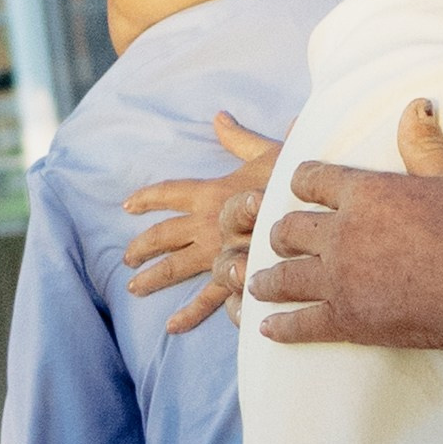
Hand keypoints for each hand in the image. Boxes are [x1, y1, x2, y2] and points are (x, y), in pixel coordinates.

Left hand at [123, 113, 280, 332]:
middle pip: (163, 235)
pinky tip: (172, 326)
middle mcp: (207, 224)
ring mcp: (217, 253)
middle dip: (143, 245)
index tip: (128, 205)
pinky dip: (188, 313)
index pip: (170, 193)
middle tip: (128, 257)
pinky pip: (206, 298)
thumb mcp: (268, 153)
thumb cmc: (294, 182)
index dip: (148, 198)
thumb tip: (220, 117)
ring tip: (134, 286)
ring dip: (152, 277)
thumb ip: (240, 139)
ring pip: (175, 268)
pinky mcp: (233, 276)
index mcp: (212, 192)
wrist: (315, 215)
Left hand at [250, 99, 442, 350]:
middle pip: (289, 229)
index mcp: (363, 193)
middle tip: (280, 241)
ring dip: (268, 280)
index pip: (312, 179)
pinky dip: (281, 327)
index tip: (300, 189)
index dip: (303, 183)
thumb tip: (416, 104)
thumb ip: (423, 143)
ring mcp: (339, 280)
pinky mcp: (346, 321)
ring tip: (259, 283)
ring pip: (284, 277)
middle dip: (281, 234)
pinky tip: (268, 328)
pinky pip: (300, 323)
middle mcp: (341, 234)